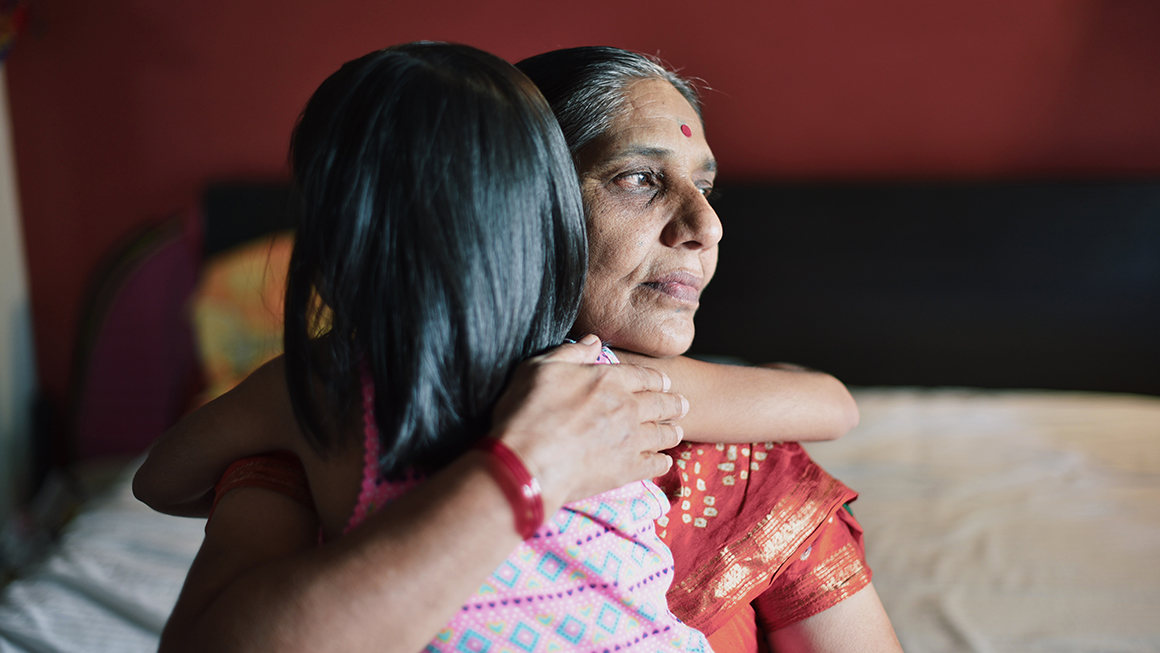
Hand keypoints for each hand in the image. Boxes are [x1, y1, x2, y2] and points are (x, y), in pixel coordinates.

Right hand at [489, 335, 686, 509]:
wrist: (528, 462)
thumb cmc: (526, 413)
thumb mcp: (541, 368)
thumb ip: (571, 353)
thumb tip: (592, 340)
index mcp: (608, 379)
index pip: (644, 376)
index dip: (656, 379)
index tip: (666, 383)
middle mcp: (627, 406)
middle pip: (661, 403)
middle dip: (674, 403)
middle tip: (683, 405)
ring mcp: (631, 439)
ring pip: (664, 433)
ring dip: (672, 431)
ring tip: (677, 431)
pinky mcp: (628, 469)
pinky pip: (655, 464)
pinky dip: (662, 462)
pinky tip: (664, 461)